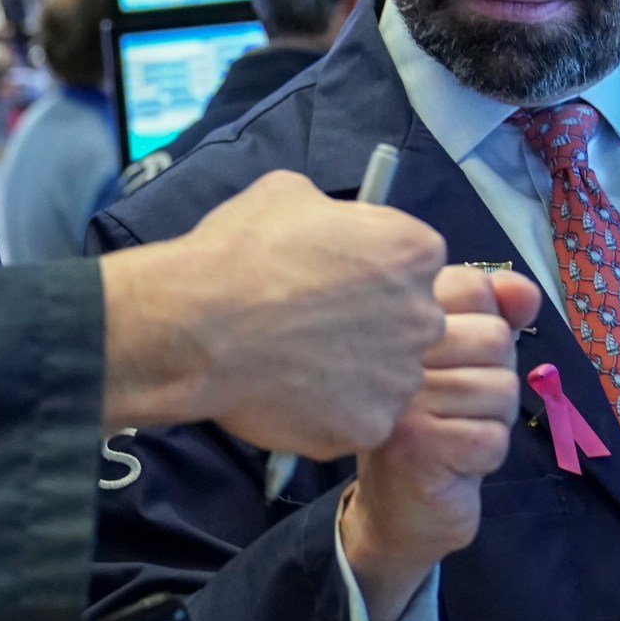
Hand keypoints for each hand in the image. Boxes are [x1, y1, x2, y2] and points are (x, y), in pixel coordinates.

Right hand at [101, 170, 449, 459]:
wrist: (197, 324)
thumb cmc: (240, 253)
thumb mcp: (288, 193)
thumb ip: (332, 213)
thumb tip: (329, 224)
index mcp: (413, 251)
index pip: (415, 264)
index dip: (374, 273)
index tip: (340, 282)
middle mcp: (422, 315)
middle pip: (410, 322)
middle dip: (372, 325)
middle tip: (316, 327)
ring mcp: (400, 377)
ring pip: (387, 377)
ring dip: (353, 373)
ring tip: (298, 365)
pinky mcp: (371, 427)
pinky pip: (358, 421)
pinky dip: (331, 415)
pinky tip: (291, 396)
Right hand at [340, 266, 544, 620]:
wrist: (398, 510)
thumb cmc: (436, 426)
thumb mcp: (467, 362)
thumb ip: (495, 316)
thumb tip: (524, 291)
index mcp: (398, 321)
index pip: (472, 286)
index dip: (489, 322)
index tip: (462, 357)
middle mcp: (390, 352)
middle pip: (494, 339)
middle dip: (497, 379)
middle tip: (459, 407)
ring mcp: (399, 399)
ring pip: (500, 390)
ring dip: (492, 422)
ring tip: (455, 434)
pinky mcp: (416, 447)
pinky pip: (492, 437)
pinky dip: (486, 456)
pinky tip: (454, 464)